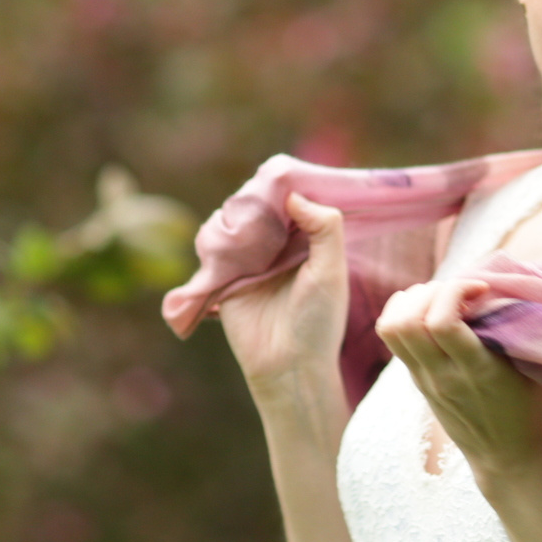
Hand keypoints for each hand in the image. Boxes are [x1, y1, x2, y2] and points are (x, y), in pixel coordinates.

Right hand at [217, 196, 349, 396]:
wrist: (287, 365)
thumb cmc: (317, 321)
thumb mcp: (331, 271)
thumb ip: (324, 228)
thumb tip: (293, 195)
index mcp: (304, 240)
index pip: (290, 199)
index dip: (284, 186)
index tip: (279, 175)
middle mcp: (274, 245)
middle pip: (256, 204)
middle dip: (254, 199)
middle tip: (259, 205)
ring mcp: (247, 259)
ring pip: (230, 220)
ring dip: (234, 219)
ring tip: (246, 233)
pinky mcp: (222, 275)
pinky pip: (210, 246)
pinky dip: (214, 239)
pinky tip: (227, 246)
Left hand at [376, 277, 541, 479]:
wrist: (507, 456)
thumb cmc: (528, 407)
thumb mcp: (531, 366)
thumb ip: (515, 328)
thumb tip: (502, 286)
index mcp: (476, 371)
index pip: (442, 323)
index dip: (456, 291)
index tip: (480, 288)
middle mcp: (442, 376)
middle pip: (407, 321)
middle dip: (431, 290)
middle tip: (458, 291)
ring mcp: (423, 379)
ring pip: (391, 328)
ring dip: (411, 300)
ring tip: (439, 297)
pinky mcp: (415, 380)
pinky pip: (393, 338)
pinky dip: (403, 313)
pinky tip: (428, 310)